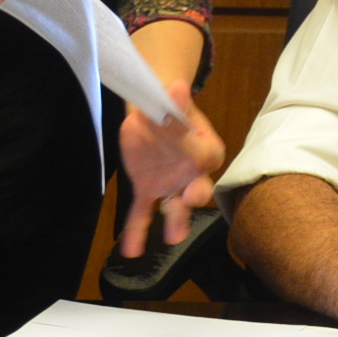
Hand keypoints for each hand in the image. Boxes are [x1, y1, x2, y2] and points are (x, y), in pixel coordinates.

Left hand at [117, 77, 225, 255]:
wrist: (153, 113)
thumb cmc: (169, 107)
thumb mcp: (170, 101)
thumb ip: (173, 102)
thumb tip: (176, 86)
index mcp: (206, 147)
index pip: (205, 153)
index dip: (198, 153)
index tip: (196, 155)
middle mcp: (193, 172)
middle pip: (199, 187)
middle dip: (196, 194)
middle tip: (191, 197)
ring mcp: (172, 185)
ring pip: (175, 207)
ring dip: (175, 221)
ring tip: (173, 237)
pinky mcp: (149, 191)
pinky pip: (144, 213)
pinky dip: (137, 232)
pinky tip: (131, 251)